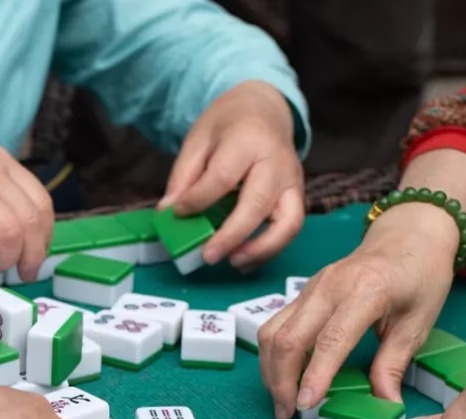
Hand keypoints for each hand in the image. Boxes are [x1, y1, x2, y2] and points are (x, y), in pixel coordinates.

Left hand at [160, 81, 303, 268]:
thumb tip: (168, 211)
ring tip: (233, 262)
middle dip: (233, 235)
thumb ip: (184, 174)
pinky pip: (290, 229)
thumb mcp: (199, 138)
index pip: (223, 176)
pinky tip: (244, 259)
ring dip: (262, 250)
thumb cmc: (229, 125)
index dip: (199, 199)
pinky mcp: (297, 196)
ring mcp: (292, 181)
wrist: (265, 110)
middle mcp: (277, 162)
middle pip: (258, 203)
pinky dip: (270, 249)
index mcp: (248, 140)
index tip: (178, 212)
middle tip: (208, 256)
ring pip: (288, 223)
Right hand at [257, 205, 455, 418]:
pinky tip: (284, 377)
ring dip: (270, 370)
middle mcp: (330, 286)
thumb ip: (394, 364)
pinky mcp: (303, 291)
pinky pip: (276, 324)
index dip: (314, 375)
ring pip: (272, 331)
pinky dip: (273, 355)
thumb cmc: (421, 276)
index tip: (305, 406)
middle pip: (288, 337)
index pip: (330, 339)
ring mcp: (311, 286)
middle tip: (287, 416)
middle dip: (280, 381)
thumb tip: (385, 406)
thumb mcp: (418, 323)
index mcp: (366, 291)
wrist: (409, 235)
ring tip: (282, 401)